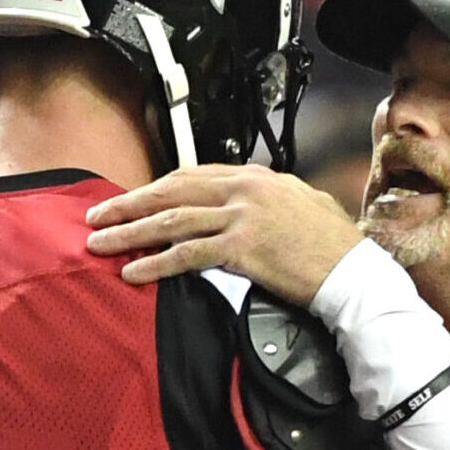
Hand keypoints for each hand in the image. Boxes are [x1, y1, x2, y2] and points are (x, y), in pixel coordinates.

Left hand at [85, 164, 362, 305]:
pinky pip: (187, 254)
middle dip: (128, 204)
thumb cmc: (333, 245)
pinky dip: (156, 263)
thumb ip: (268, 198)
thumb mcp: (300, 204)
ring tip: (100, 243)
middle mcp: (244, 189)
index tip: (130, 200)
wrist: (354, 273)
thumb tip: (246, 202)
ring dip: (129, 232)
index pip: (191, 176)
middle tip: (95, 216)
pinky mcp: (242, 248)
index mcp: (255, 176)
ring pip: (171, 220)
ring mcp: (242, 216)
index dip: (155, 189)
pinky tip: (133, 272)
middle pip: (171, 191)